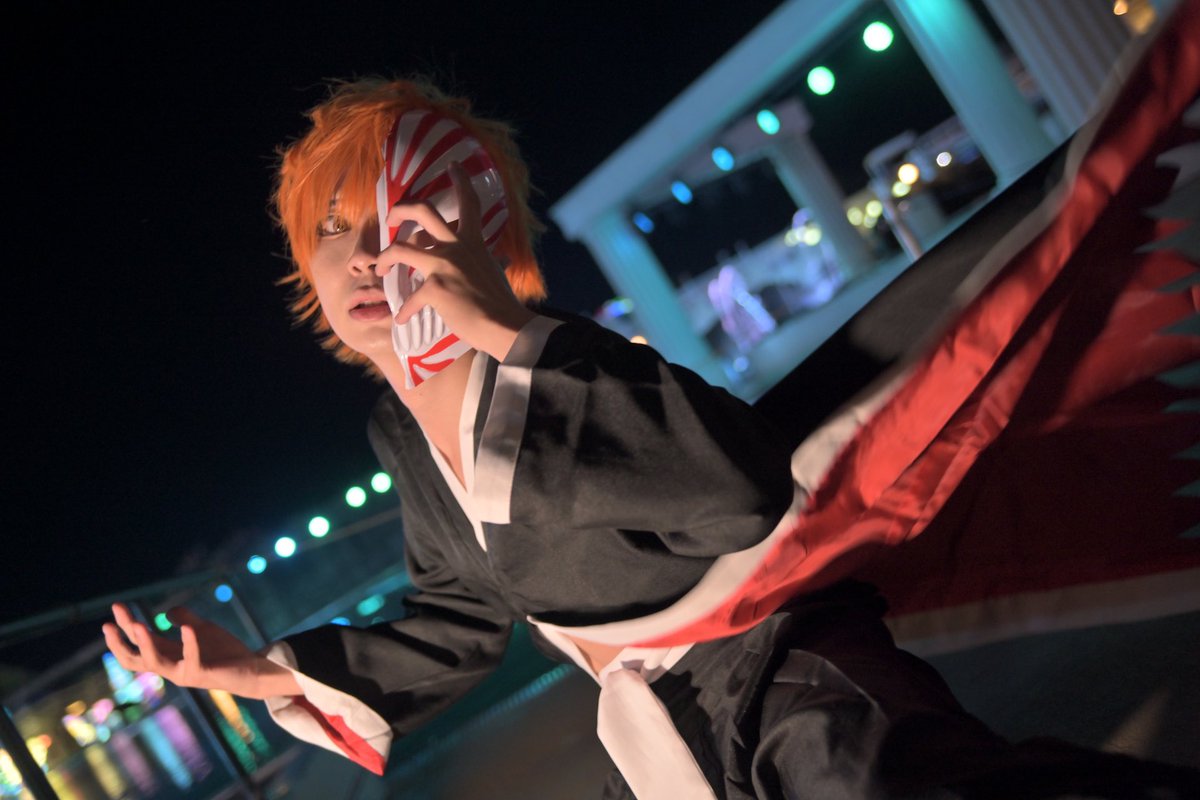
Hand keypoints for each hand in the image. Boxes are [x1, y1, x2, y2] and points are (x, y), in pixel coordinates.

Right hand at [103, 603, 299, 699]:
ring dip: (145, 644)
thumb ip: (186, 620)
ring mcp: (184, 673)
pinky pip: (192, 661)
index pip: (138, 642)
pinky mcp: (202, 674)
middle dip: (120, 642)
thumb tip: (168, 611)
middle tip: (108, 624)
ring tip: (137, 625)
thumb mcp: (203, 630)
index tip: (116, 606)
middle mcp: (171, 666)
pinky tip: (187, 628)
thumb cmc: (224, 653)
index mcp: (169, 654)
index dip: (125, 626)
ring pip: (155, 663)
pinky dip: (189, 644)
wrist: (250, 670)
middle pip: (135, 658)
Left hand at [375, 162, 534, 360]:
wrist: (505, 326)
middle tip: (390, 219)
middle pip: (423, 211)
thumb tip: (494, 261)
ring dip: (384, 259)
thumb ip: (484, 261)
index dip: (460, 181)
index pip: (469, 203)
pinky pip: (409, 298)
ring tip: (380, 269)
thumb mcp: (493, 271)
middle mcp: (457, 247)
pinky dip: (404, 310)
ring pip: (399, 249)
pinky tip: (402, 318)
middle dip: (400, 210)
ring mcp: (444, 265)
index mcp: (473, 242)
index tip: (452, 166)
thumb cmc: (501, 303)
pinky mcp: (435, 288)